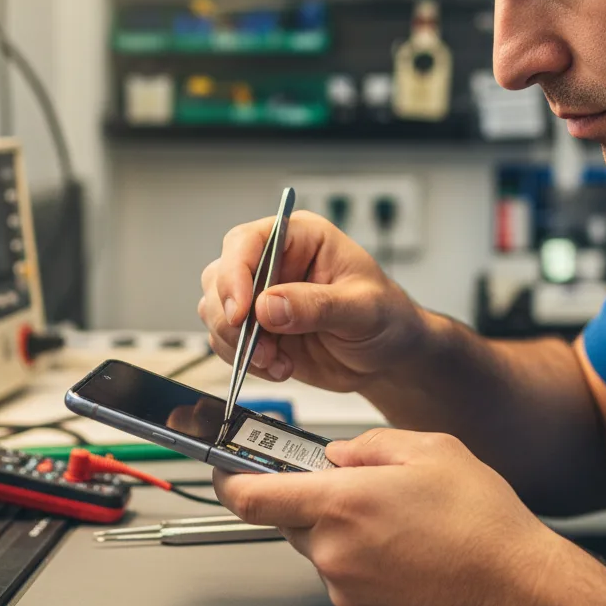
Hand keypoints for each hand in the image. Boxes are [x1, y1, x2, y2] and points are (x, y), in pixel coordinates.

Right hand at [199, 210, 425, 391]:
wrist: (389, 356)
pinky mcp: (258, 330)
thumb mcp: (364, 308)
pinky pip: (226, 342)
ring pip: (216, 311)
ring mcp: (262, 297)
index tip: (242, 311)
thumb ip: (318, 305)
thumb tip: (269, 306)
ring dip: (238, 343)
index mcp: (302, 238)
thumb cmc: (387, 317)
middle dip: (232, 317)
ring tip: (277, 361)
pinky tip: (279, 367)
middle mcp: (275, 263)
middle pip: (220, 276)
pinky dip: (244, 361)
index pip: (248, 241)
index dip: (235, 273)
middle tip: (261, 347)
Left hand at [212, 429, 571, 605]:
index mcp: (341, 502)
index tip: (224, 467)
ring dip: (342, 526)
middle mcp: (333, 551)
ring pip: (320, 545)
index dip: (228, 478)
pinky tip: (405, 546)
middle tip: (357, 483)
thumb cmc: (482, 522)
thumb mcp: (429, 448)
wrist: (518, 588)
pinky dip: (361, 556)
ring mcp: (345, 588)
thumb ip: (369, 444)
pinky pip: (343, 574)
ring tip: (398, 517)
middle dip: (312, 495)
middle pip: (289, 517)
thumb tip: (340, 452)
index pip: (250, 496)